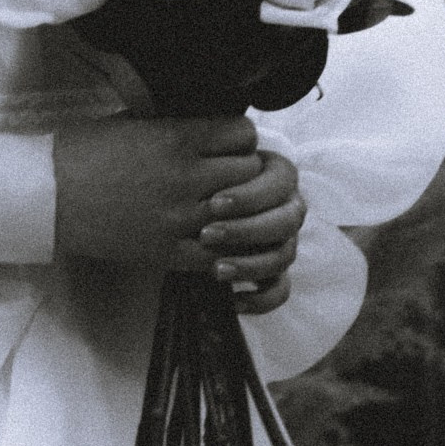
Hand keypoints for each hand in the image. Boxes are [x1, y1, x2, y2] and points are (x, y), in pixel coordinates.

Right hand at [54, 115, 260, 265]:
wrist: (46, 195)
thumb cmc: (85, 151)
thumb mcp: (137, 122)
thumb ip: (181, 126)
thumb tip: (217, 129)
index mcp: (177, 137)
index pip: (244, 133)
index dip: (240, 138)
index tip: (228, 144)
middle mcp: (186, 176)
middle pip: (251, 170)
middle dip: (244, 171)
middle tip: (227, 175)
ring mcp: (179, 217)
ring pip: (244, 211)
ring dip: (237, 208)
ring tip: (220, 205)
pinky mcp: (168, 251)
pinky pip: (221, 253)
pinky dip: (223, 244)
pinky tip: (210, 235)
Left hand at [174, 152, 306, 314]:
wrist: (156, 205)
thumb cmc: (171, 170)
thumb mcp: (185, 152)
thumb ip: (201, 150)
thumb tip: (197, 144)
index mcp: (273, 170)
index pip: (280, 181)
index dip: (250, 195)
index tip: (212, 204)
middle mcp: (284, 203)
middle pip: (288, 219)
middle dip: (248, 229)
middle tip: (206, 235)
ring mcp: (280, 238)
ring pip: (285, 255)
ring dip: (252, 264)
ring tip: (215, 270)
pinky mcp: (270, 271)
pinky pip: (280, 289)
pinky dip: (261, 298)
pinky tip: (233, 301)